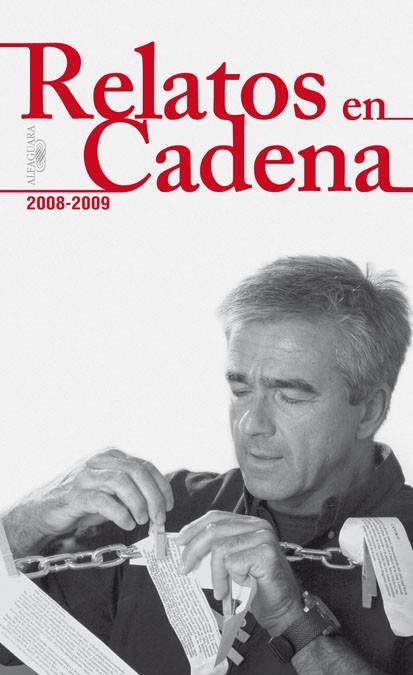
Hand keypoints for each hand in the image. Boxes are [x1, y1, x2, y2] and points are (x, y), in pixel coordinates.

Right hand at [3, 448, 173, 554]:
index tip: (169, 506)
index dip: (161, 486)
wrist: (42, 511)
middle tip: (159, 518)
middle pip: (137, 471)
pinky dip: (120, 513)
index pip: (145, 465)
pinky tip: (127, 524)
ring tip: (142, 521)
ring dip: (138, 503)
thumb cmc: (81, 503)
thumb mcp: (111, 493)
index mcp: (111, 456)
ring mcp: (85, 476)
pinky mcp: (74, 495)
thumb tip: (160, 506)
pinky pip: (103, 500)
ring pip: (122, 482)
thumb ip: (132, 492)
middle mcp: (99, 461)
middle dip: (154, 496)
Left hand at [176, 510, 302, 633]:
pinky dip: (230, 579)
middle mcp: (258, 526)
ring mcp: (263, 538)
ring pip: (221, 548)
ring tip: (220, 590)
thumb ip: (217, 548)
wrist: (282, 609)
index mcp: (249, 523)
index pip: (216, 516)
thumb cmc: (257, 587)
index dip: (194, 527)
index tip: (179, 542)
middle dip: (193, 550)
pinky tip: (238, 588)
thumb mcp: (232, 562)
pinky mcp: (266, 553)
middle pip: (214, 530)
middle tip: (184, 569)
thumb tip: (185, 546)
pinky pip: (233, 562)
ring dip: (215, 574)